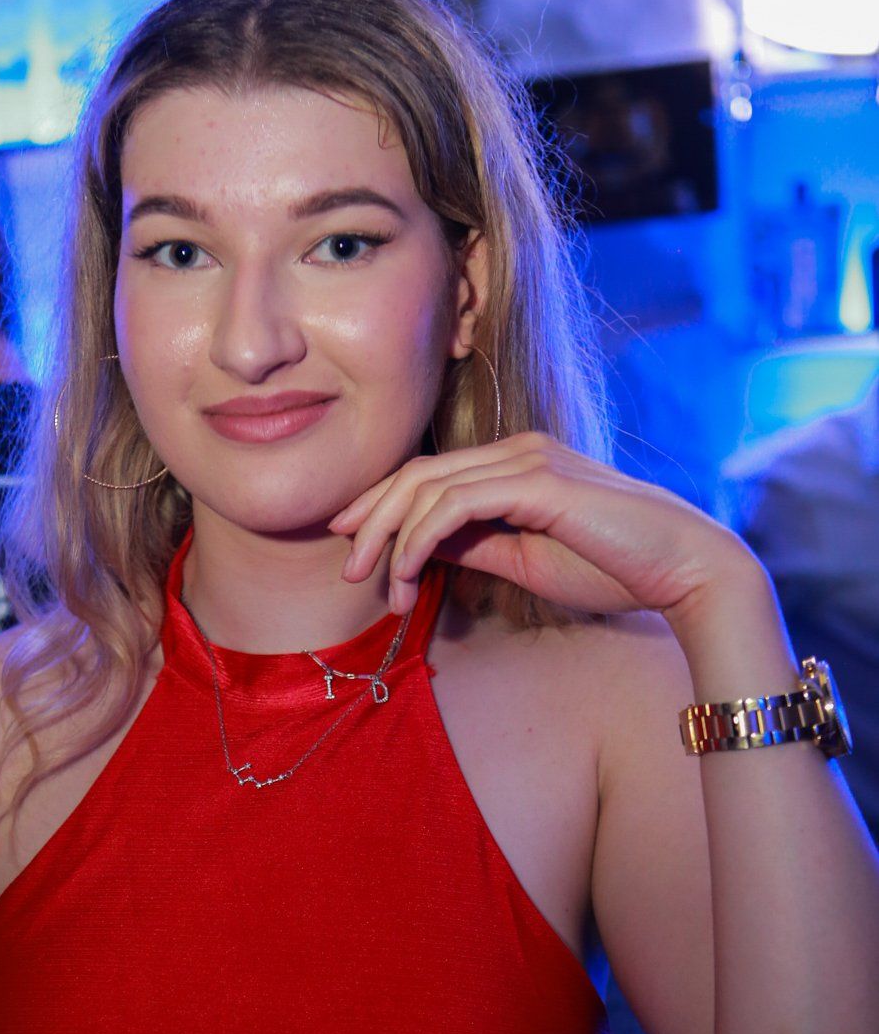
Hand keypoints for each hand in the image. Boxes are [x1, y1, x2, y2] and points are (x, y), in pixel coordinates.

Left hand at [330, 432, 756, 624]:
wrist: (686, 570)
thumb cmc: (616, 569)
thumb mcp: (526, 561)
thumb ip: (475, 546)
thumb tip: (419, 549)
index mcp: (518, 463)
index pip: (431, 473)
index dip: (382, 504)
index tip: (352, 541)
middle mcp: (519, 450)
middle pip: (418, 472)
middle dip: (371, 517)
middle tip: (347, 565)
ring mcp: (529, 460)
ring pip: (428, 485)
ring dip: (390, 536)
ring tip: (375, 583)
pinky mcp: (539, 482)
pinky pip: (455, 502)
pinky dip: (420, 537)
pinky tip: (407, 573)